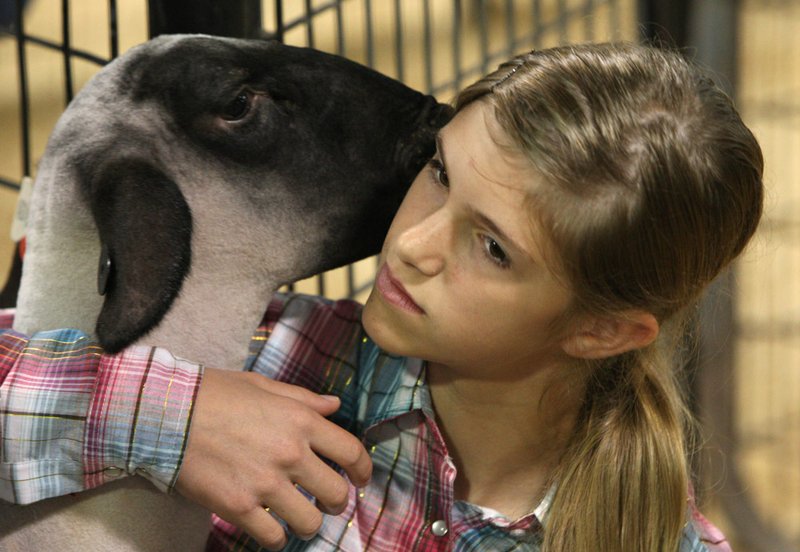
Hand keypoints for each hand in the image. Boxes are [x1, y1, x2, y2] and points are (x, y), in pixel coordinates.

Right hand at [175, 368, 371, 549]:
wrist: (166, 412)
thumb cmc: (214, 393)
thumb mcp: (263, 386)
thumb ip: (303, 399)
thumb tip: (333, 405)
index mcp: (301, 421)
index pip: (352, 452)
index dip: (364, 470)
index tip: (361, 479)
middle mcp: (290, 454)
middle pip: (337, 493)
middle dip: (336, 500)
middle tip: (325, 500)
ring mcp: (265, 483)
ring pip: (310, 522)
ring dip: (307, 522)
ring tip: (297, 515)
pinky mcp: (238, 507)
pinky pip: (273, 538)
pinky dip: (276, 537)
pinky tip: (269, 527)